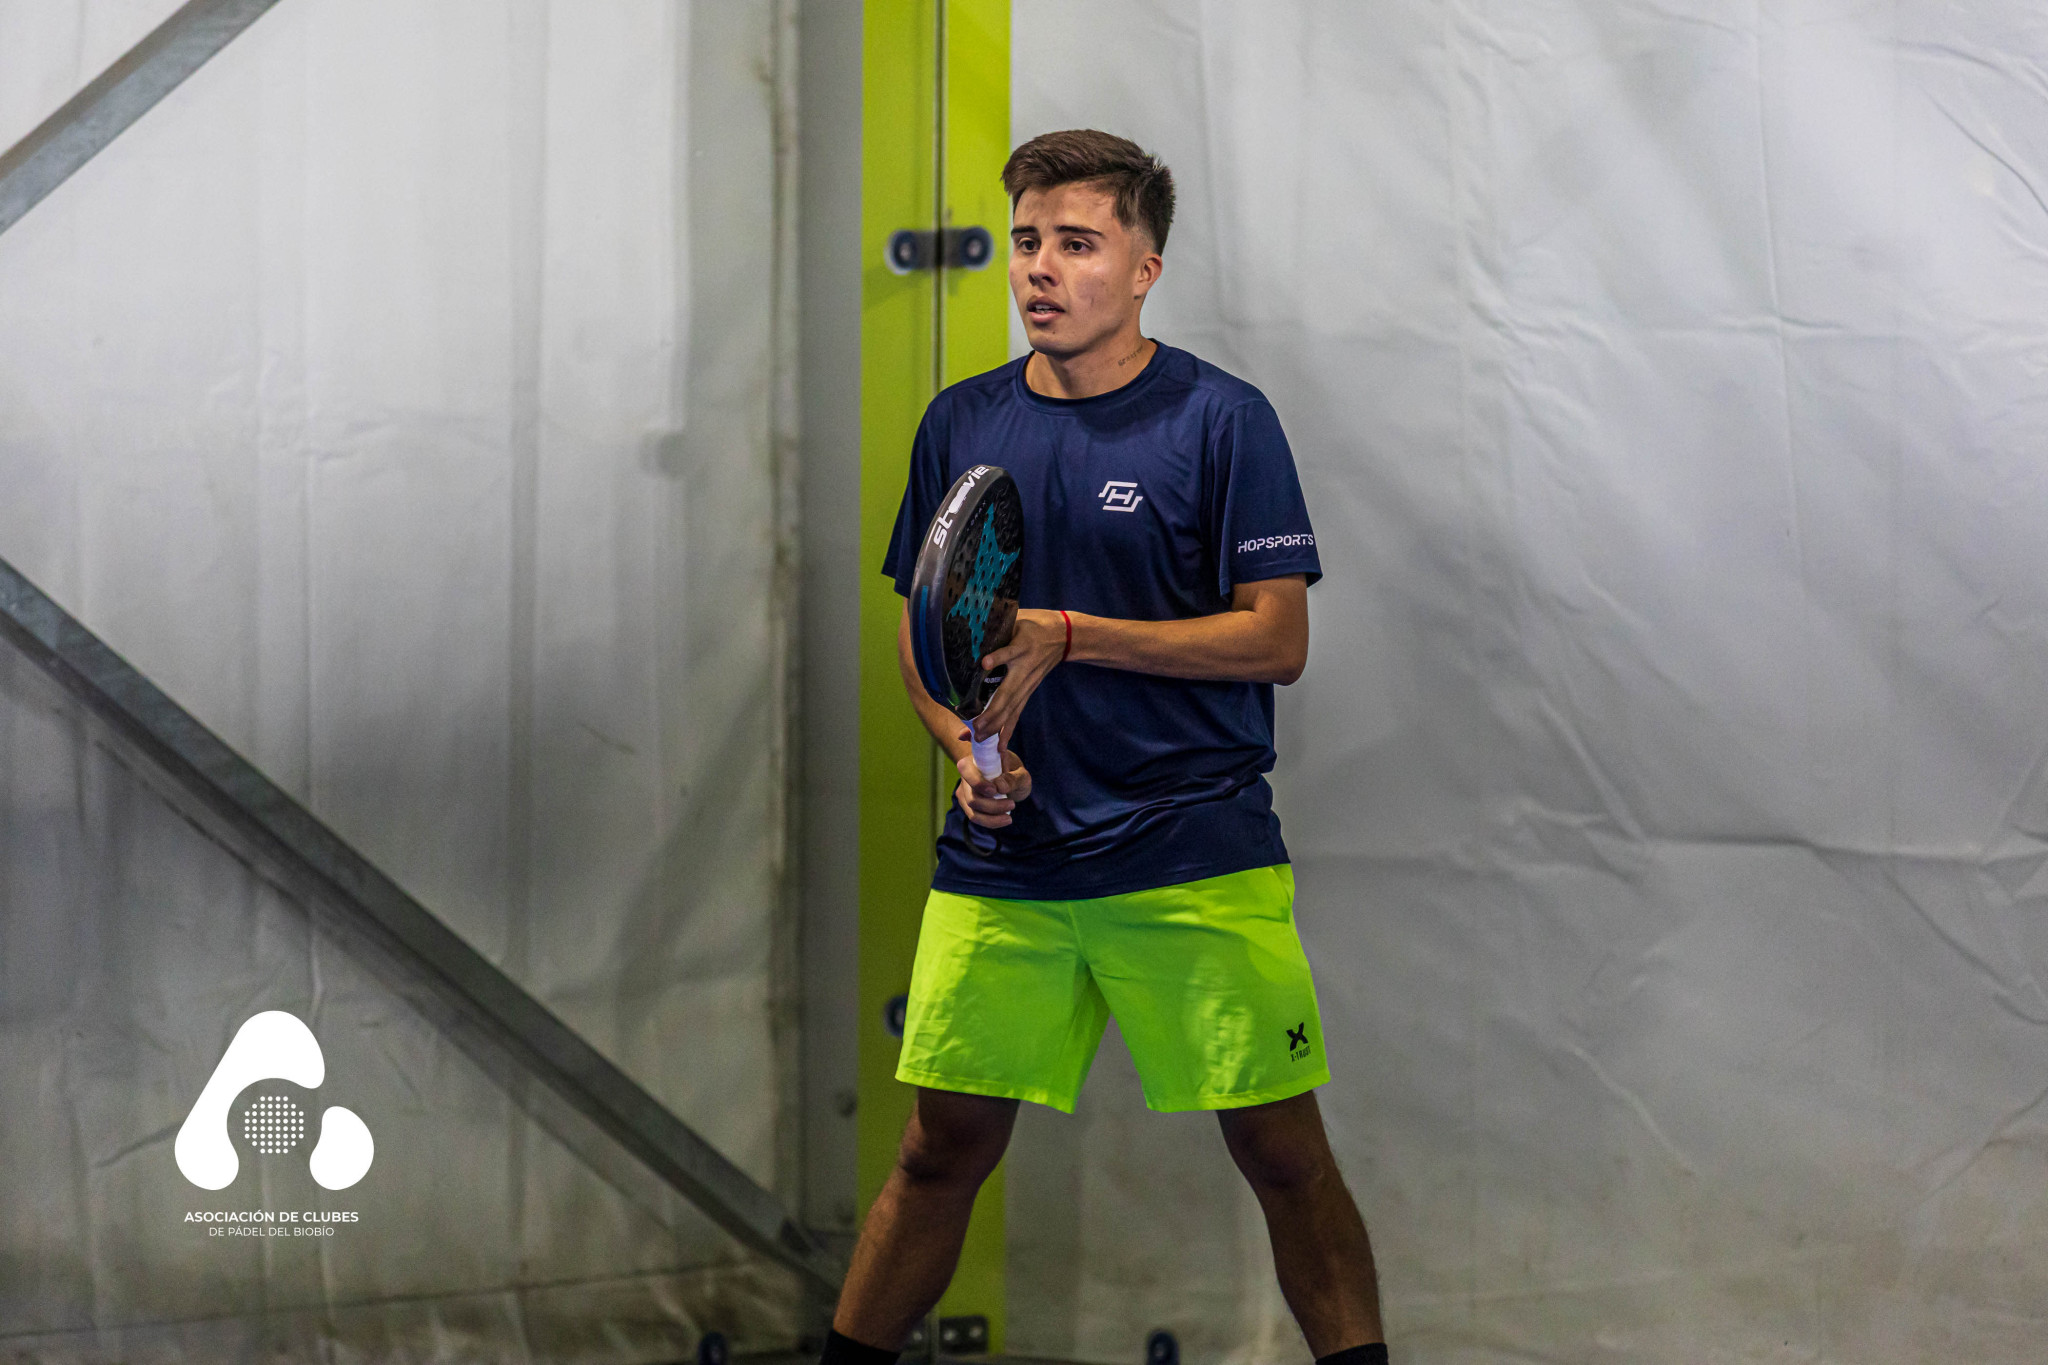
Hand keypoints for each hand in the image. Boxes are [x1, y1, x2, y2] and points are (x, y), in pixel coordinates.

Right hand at [955, 738, 1032, 827]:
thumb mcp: (1021, 773)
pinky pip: (975, 817)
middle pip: (971, 797)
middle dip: (992, 806)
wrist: (1009, 777)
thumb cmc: (1014, 771)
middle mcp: (966, 776)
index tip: (994, 790)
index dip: (977, 782)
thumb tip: (1000, 786)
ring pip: (972, 811)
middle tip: (1012, 804)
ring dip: (992, 818)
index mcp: (976, 760)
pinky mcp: (968, 805)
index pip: (966, 768)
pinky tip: (1004, 819)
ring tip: (1009, 818)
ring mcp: (965, 791)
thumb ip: (1014, 778)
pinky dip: (990, 822)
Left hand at [969, 608, 1066, 740]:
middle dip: (992, 711)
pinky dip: (1007, 730)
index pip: (1009, 651)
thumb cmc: (1033, 625)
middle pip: (1008, 692)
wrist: (1063, 636)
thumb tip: (972, 621)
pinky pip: (1017, 713)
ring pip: (1012, 708)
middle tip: (975, 727)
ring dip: (996, 725)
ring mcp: (1027, 684)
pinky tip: (999, 747)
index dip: (998, 657)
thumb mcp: (1017, 619)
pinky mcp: (1027, 692)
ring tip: (980, 738)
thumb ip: (997, 625)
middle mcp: (1024, 669)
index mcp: (1022, 646)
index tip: (985, 663)